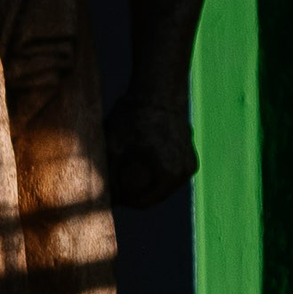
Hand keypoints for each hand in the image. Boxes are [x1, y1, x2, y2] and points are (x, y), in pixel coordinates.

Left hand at [105, 93, 196, 208]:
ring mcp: (189, 162)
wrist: (159, 90)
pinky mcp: (189, 154)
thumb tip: (103, 195)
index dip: (122, 201)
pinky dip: (153, 174)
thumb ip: (109, 173)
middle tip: (110, 189)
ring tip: (119, 178)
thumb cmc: (134, 115)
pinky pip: (168, 173)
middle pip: (153, 195)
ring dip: (142, 185)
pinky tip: (134, 166)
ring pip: (161, 185)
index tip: (105, 197)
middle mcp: (184, 171)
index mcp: (169, 172)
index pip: (143, 202)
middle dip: (132, 194)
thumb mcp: (114, 145)